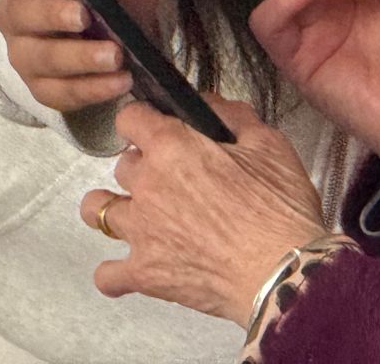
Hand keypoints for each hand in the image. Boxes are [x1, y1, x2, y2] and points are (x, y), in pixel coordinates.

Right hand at [0, 0, 158, 112]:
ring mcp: (27, 56)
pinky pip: (62, 93)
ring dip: (80, 58)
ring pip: (43, 60)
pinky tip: (121, 80)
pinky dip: (93, 88)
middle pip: (19, 17)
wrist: (133, 22)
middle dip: (51, 16)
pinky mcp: (46, 88)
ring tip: (115, 56)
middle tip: (85, 16)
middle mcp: (15, 16)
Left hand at [87, 98, 326, 324]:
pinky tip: (135, 265)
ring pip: (96, 210)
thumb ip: (231, 115)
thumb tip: (207, 105)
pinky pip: (107, 275)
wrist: (282, 270)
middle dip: (143, 166)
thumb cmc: (279, 208)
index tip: (156, 128)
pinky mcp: (144, 274)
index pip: (129, 118)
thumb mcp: (268, 143)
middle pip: (121, 164)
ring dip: (113, 207)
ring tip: (138, 214)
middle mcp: (147, 185)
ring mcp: (140, 232)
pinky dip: (116, 271)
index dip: (144, 120)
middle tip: (172, 177)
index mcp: (173, 147)